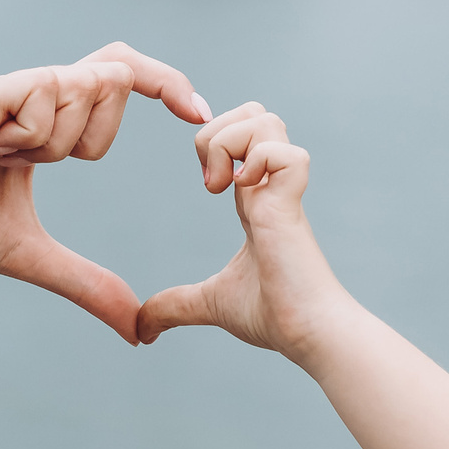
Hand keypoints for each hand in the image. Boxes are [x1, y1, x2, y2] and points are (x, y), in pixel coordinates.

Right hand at [0, 42, 208, 342]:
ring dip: (57, 138)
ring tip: (1, 161)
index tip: (200, 117)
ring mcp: (6, 91)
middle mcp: (30, 95)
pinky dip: (32, 130)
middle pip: (111, 76)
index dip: (167, 84)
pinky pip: (41, 90)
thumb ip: (83, 282)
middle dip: (100, 130)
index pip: (118, 77)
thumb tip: (136, 327)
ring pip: (80, 84)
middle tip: (52, 166)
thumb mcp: (27, 256)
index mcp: (45, 122)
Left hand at [137, 103, 353, 361]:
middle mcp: (270, 187)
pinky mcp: (293, 206)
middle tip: (209, 179)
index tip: (206, 182)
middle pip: (255, 113)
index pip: (241, 137)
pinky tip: (244, 195)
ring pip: (266, 120)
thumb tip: (140, 330)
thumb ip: (175, 307)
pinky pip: (286, 153)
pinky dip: (259, 162)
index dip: (215, 140)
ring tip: (221, 187)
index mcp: (256, 200)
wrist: (308, 336)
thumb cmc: (273, 316)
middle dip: (218, 129)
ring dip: (231, 142)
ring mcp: (283, 192)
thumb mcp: (211, 303)